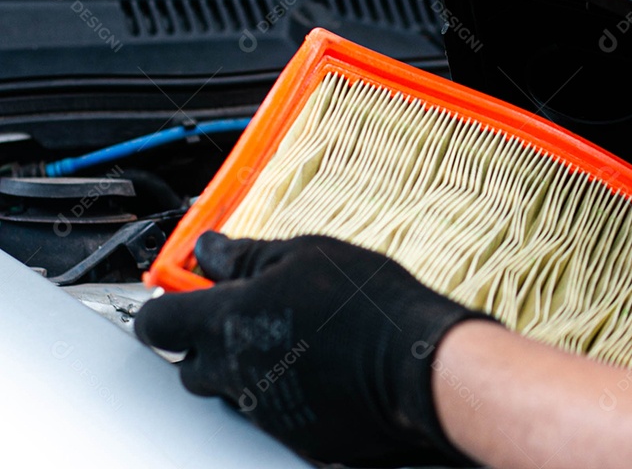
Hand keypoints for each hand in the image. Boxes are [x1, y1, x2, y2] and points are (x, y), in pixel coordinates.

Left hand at [135, 232, 492, 466]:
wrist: (416, 364)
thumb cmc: (367, 304)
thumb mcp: (305, 255)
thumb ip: (246, 256)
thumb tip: (209, 250)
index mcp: (228, 321)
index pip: (159, 322)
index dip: (164, 308)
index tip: (180, 295)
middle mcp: (235, 371)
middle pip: (189, 366)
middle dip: (206, 344)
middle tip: (243, 317)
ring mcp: (262, 409)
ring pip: (231, 391)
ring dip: (245, 368)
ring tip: (292, 341)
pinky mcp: (293, 436)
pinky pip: (270, 414)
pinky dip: (283, 392)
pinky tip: (319, 369)